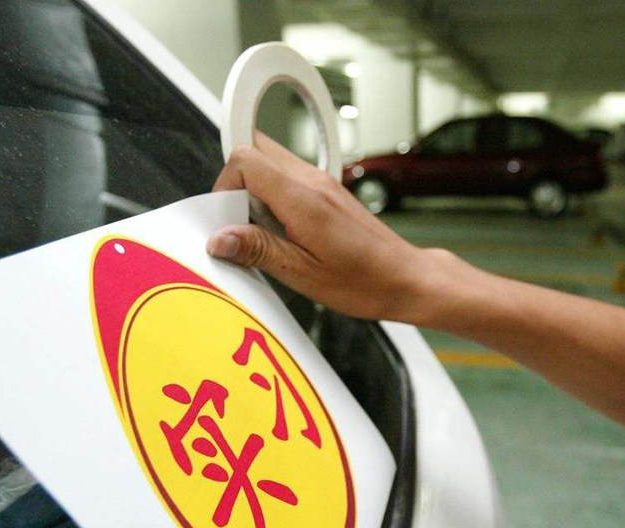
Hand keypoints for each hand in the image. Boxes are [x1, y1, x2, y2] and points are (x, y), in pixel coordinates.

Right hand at [207, 133, 448, 322]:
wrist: (405, 278)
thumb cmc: (365, 281)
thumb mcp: (303, 275)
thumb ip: (258, 250)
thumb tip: (219, 239)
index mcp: (303, 200)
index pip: (245, 159)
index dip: (225, 185)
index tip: (227, 219)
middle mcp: (313, 181)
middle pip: (256, 149)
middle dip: (237, 182)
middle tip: (244, 222)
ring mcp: (322, 182)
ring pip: (272, 161)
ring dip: (256, 190)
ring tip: (267, 231)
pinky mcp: (328, 190)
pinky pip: (288, 178)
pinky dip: (275, 198)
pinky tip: (285, 231)